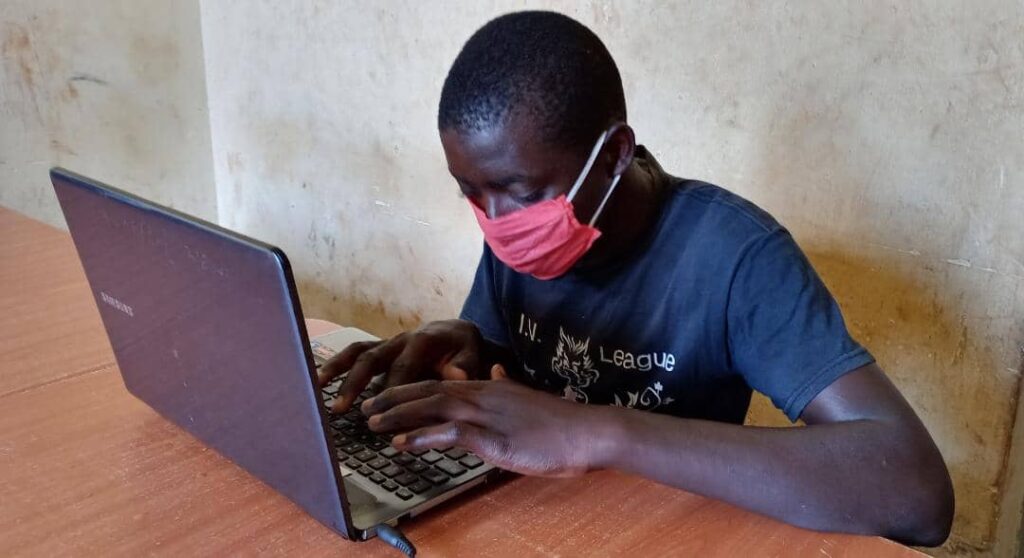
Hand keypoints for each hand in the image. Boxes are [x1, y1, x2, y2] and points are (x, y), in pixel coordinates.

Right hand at [318, 320, 486, 411]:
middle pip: (374, 359)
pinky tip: (318, 381)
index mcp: (423, 342)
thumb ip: (466, 365)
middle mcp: (400, 340)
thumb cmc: (464, 349)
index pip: (404, 368)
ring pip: (358, 353)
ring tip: (317, 389)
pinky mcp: (380, 349)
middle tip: (345, 408)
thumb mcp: (472, 354)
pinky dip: (335, 365)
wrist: (457, 333)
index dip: (394, 390)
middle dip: (357, 384)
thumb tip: (457, 376)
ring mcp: (387, 344)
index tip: (387, 415)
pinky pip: (354, 354)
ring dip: (338, 371)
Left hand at [361, 365, 608, 476]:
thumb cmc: (559, 422)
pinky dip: (423, 437)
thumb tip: (492, 370)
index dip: (409, 389)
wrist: (587, 432)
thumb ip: (505, 383)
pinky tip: (403, 444)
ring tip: (374, 423)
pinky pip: (451, 433)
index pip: (440, 383)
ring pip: (434, 406)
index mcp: (489, 386)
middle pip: (429, 390)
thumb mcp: (525, 397)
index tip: (385, 397)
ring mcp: (488, 413)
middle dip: (395, 398)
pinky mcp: (494, 436)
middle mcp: (484, 394)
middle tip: (366, 407)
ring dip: (400, 415)